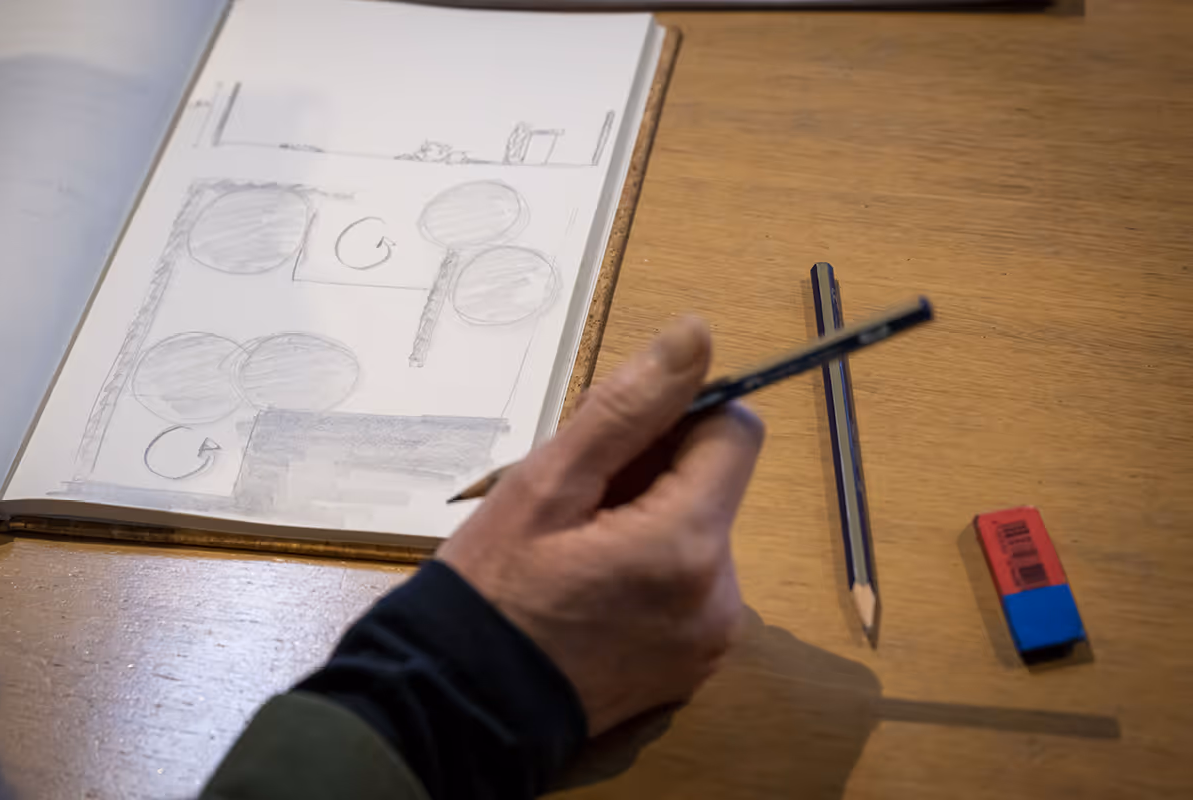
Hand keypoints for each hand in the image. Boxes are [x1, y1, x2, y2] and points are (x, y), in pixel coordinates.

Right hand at [438, 316, 763, 735]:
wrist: (459, 708)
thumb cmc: (490, 590)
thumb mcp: (545, 485)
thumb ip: (628, 409)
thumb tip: (698, 334)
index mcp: (687, 543)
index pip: (734, 431)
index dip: (680, 417)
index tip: (618, 439)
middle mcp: (720, 596)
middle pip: (713, 485)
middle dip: (653, 475)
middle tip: (575, 503)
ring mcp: (710, 640)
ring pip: (699, 532)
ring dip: (650, 521)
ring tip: (576, 551)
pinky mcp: (694, 666)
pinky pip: (689, 585)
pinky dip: (651, 570)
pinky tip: (592, 588)